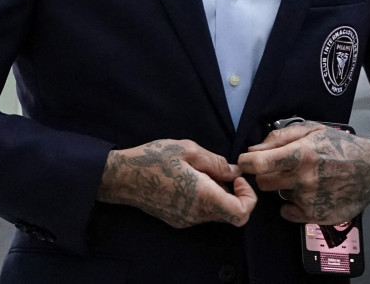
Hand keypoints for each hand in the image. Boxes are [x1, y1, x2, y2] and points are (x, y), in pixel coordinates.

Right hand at [98, 139, 256, 228]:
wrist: (122, 177)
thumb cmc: (152, 159)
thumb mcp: (187, 149)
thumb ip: (215, 162)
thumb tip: (234, 171)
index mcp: (202, 196)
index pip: (241, 213)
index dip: (248, 196)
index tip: (236, 178)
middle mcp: (196, 214)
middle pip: (231, 213)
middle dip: (234, 192)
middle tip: (220, 171)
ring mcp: (186, 220)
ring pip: (216, 213)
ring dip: (218, 194)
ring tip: (201, 172)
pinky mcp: (177, 220)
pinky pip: (202, 213)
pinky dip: (205, 198)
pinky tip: (190, 180)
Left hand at [238, 122, 369, 224]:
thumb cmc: (340, 146)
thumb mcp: (312, 130)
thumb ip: (280, 137)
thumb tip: (253, 149)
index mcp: (301, 155)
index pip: (258, 164)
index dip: (247, 162)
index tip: (246, 161)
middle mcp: (304, 179)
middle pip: (264, 182)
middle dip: (267, 174)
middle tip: (280, 167)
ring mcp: (310, 200)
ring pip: (278, 195)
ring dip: (285, 187)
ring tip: (304, 178)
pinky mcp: (315, 216)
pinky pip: (289, 212)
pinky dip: (293, 204)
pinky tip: (308, 193)